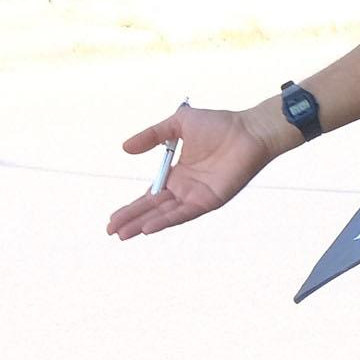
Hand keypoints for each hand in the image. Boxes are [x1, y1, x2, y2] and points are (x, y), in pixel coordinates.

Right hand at [108, 102, 289, 239]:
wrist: (248, 130)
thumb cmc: (219, 124)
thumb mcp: (177, 124)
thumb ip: (152, 136)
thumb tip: (125, 148)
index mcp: (177, 174)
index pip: (149, 195)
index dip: (132, 207)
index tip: (112, 218)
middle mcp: (185, 189)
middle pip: (153, 209)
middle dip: (131, 220)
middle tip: (111, 231)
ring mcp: (196, 196)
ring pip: (164, 214)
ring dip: (143, 224)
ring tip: (123, 234)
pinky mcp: (209, 200)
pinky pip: (184, 213)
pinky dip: (166, 221)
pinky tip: (149, 228)